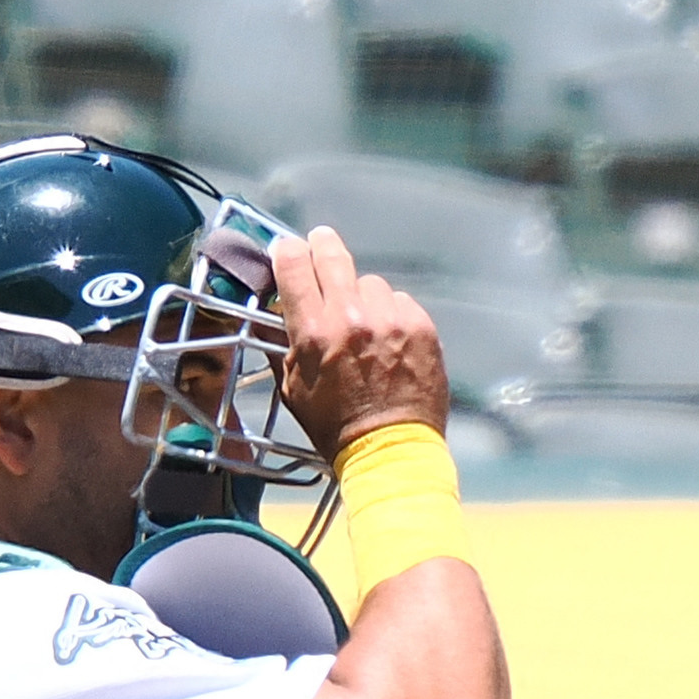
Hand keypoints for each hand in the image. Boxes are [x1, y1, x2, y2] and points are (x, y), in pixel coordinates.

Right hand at [272, 223, 449, 462]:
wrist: (391, 453)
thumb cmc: (336, 427)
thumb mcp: (294, 389)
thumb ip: (285, 343)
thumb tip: (279, 310)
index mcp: (313, 331)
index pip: (294, 263)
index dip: (289, 252)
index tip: (290, 253)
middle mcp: (350, 316)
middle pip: (332, 253)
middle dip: (322, 246)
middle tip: (322, 246)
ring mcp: (389, 319)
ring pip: (370, 282)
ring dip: (364, 297)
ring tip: (366, 327)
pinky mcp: (420, 326)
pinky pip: (400, 302)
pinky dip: (393, 315)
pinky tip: (391, 342)